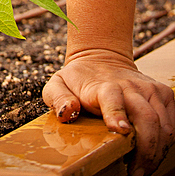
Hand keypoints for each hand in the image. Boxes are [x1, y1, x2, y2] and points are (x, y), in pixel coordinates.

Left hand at [43, 49, 174, 174]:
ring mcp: (149, 89)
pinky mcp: (163, 93)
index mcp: (104, 85)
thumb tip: (69, 112)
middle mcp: (130, 86)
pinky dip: (166, 141)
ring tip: (143, 166)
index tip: (122, 132)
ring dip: (157, 150)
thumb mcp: (58, 84)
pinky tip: (152, 151)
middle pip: (147, 118)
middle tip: (137, 172)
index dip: (118, 115)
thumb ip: (58, 97)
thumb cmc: (78, 79)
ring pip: (164, 125)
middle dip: (146, 149)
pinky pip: (172, 123)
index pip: (113, 99)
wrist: (100, 58)